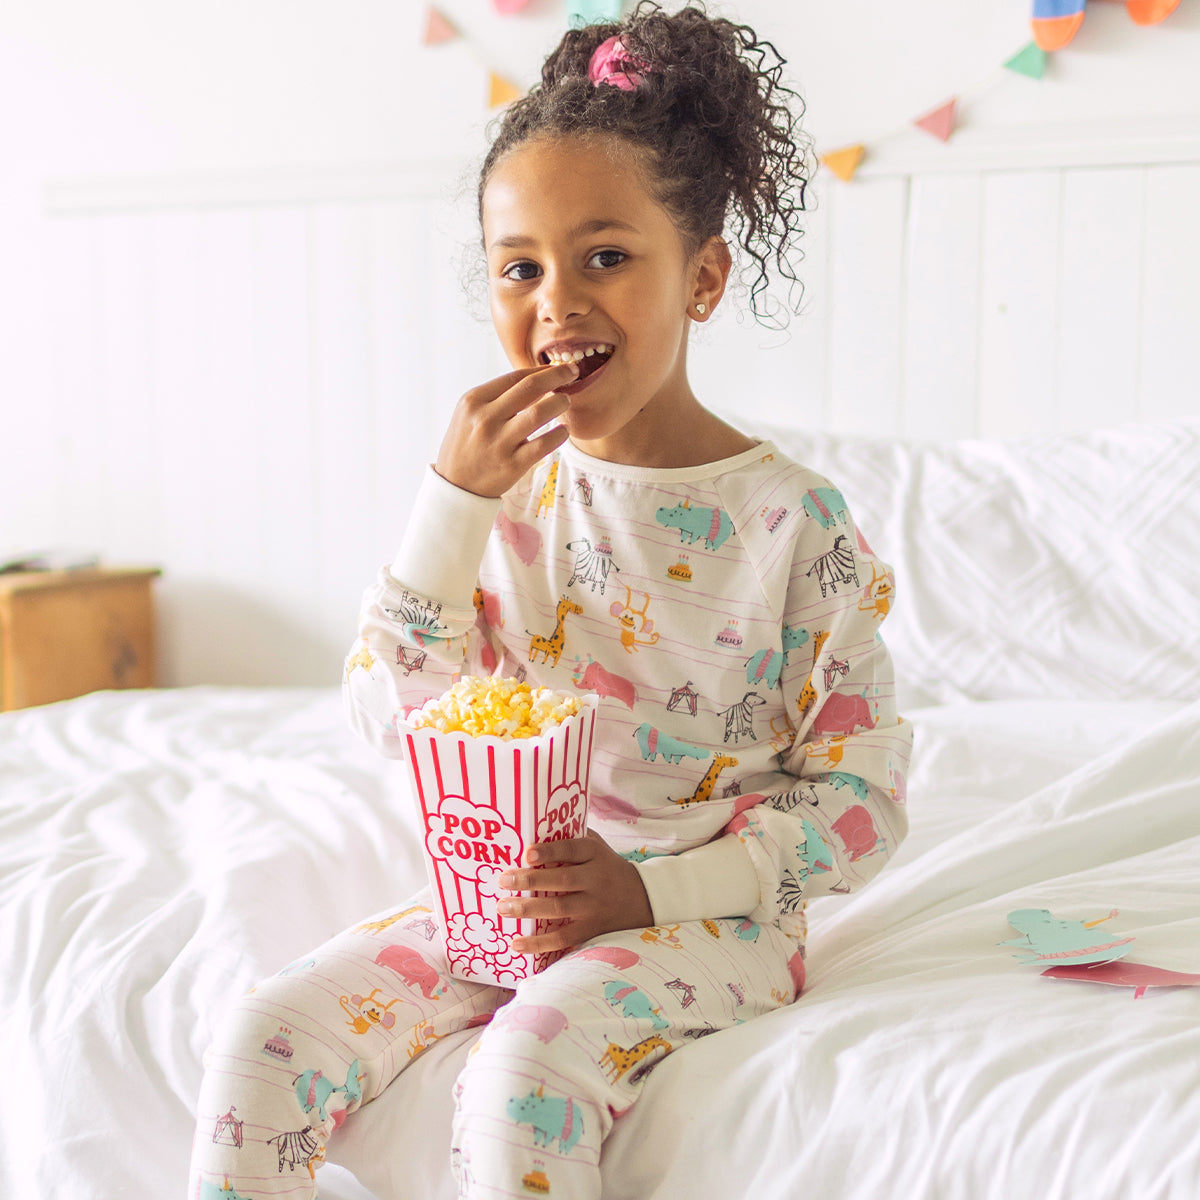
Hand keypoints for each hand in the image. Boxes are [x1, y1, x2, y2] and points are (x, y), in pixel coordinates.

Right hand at [435, 362, 578, 497]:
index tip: (557, 368)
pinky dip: (559, 434)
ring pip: (539, 413)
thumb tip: (535, 379)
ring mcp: (499, 442)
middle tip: (572, 373)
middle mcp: (485, 418)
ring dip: (559, 402)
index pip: (515, 377)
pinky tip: (563, 430)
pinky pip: (544, 445)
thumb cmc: (466, 444)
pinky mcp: (512, 465)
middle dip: (557, 375)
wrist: (454, 485)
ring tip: (566, 401)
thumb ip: (496, 397)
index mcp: (474, 400)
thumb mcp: (470, 413)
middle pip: (530, 388)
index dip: (542, 369)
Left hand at [496, 831, 653, 954]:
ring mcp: (594, 907)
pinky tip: (517, 943)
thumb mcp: (597, 846)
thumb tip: (535, 826)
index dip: (550, 851)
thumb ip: (573, 836)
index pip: (572, 850)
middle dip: (531, 880)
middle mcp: (596, 879)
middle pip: (563, 880)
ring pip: (560, 909)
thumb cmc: (607, 867)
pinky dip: (539, 944)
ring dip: (529, 909)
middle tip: (503, 880)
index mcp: (595, 854)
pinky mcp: (591, 929)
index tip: (528, 853)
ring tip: (503, 908)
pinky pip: (564, 938)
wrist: (642, 898)